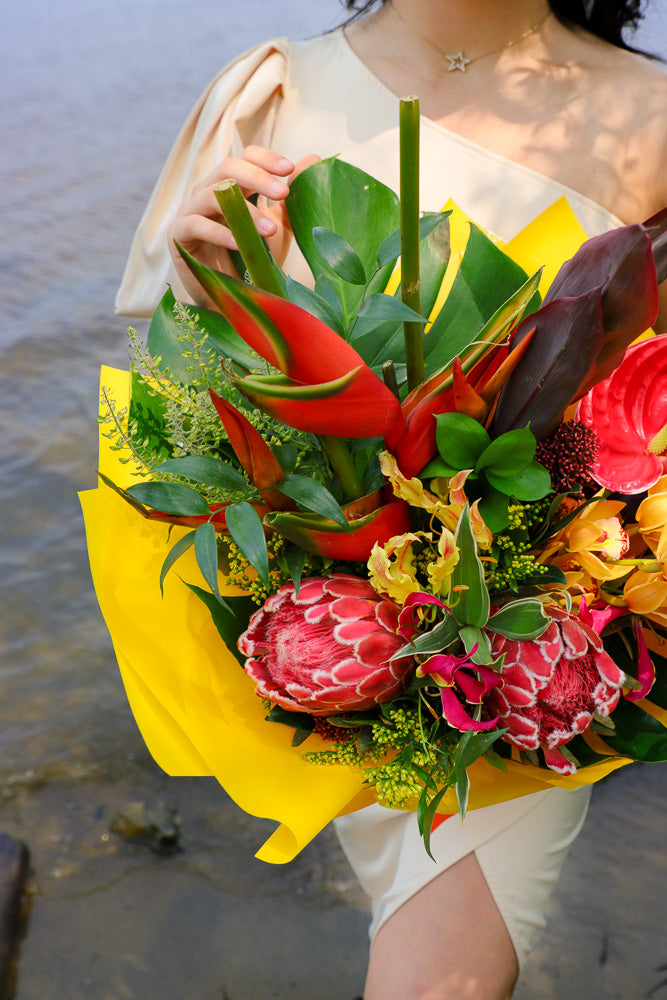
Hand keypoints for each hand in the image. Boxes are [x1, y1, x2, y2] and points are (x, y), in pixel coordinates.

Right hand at [168, 145, 319, 305]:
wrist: (231, 299)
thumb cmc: (253, 261)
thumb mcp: (278, 227)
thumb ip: (291, 200)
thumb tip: (314, 159)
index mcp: (232, 186)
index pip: (245, 157)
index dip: (265, 159)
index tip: (289, 170)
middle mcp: (208, 192)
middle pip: (228, 168)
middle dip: (258, 177)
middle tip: (283, 194)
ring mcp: (190, 211)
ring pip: (214, 195)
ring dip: (245, 211)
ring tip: (270, 230)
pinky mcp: (178, 235)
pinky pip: (195, 225)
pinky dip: (219, 233)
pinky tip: (239, 244)